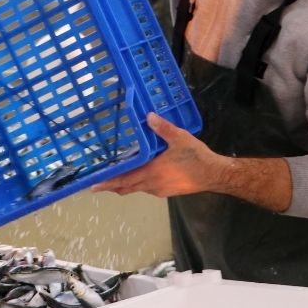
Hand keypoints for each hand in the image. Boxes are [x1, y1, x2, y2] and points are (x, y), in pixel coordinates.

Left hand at [90, 112, 227, 197]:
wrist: (213, 174)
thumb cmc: (195, 157)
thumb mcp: (179, 138)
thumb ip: (162, 128)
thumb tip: (148, 116)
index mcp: (151, 172)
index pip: (124, 180)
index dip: (108, 183)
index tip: (94, 186)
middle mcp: (152, 184)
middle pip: (127, 188)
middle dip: (113, 186)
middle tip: (100, 184)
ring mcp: (160, 190)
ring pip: (138, 189)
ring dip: (127, 185)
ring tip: (118, 179)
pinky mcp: (168, 191)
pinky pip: (148, 189)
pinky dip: (139, 184)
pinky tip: (142, 176)